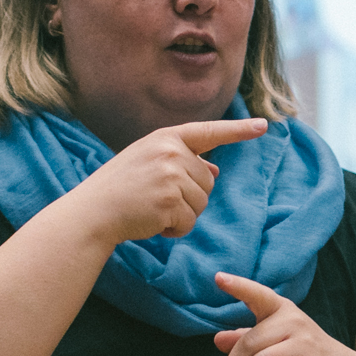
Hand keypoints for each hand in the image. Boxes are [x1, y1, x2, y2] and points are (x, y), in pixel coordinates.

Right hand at [71, 119, 264, 247]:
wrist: (91, 212)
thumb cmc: (119, 189)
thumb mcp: (150, 164)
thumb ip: (182, 162)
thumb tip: (216, 169)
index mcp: (165, 137)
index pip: (209, 131)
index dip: (238, 129)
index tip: (263, 125)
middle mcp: (171, 151)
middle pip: (209, 180)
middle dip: (189, 196)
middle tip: (155, 197)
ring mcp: (171, 175)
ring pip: (202, 203)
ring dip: (182, 214)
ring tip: (151, 208)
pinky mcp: (170, 200)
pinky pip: (190, 222)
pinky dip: (174, 229)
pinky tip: (151, 222)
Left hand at [208, 274, 355, 355]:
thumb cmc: (305, 355)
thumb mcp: (277, 341)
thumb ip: (248, 339)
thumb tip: (218, 340)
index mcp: (284, 311)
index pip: (260, 295)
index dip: (239, 286)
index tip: (218, 278)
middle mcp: (295, 323)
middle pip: (250, 344)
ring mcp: (305, 346)